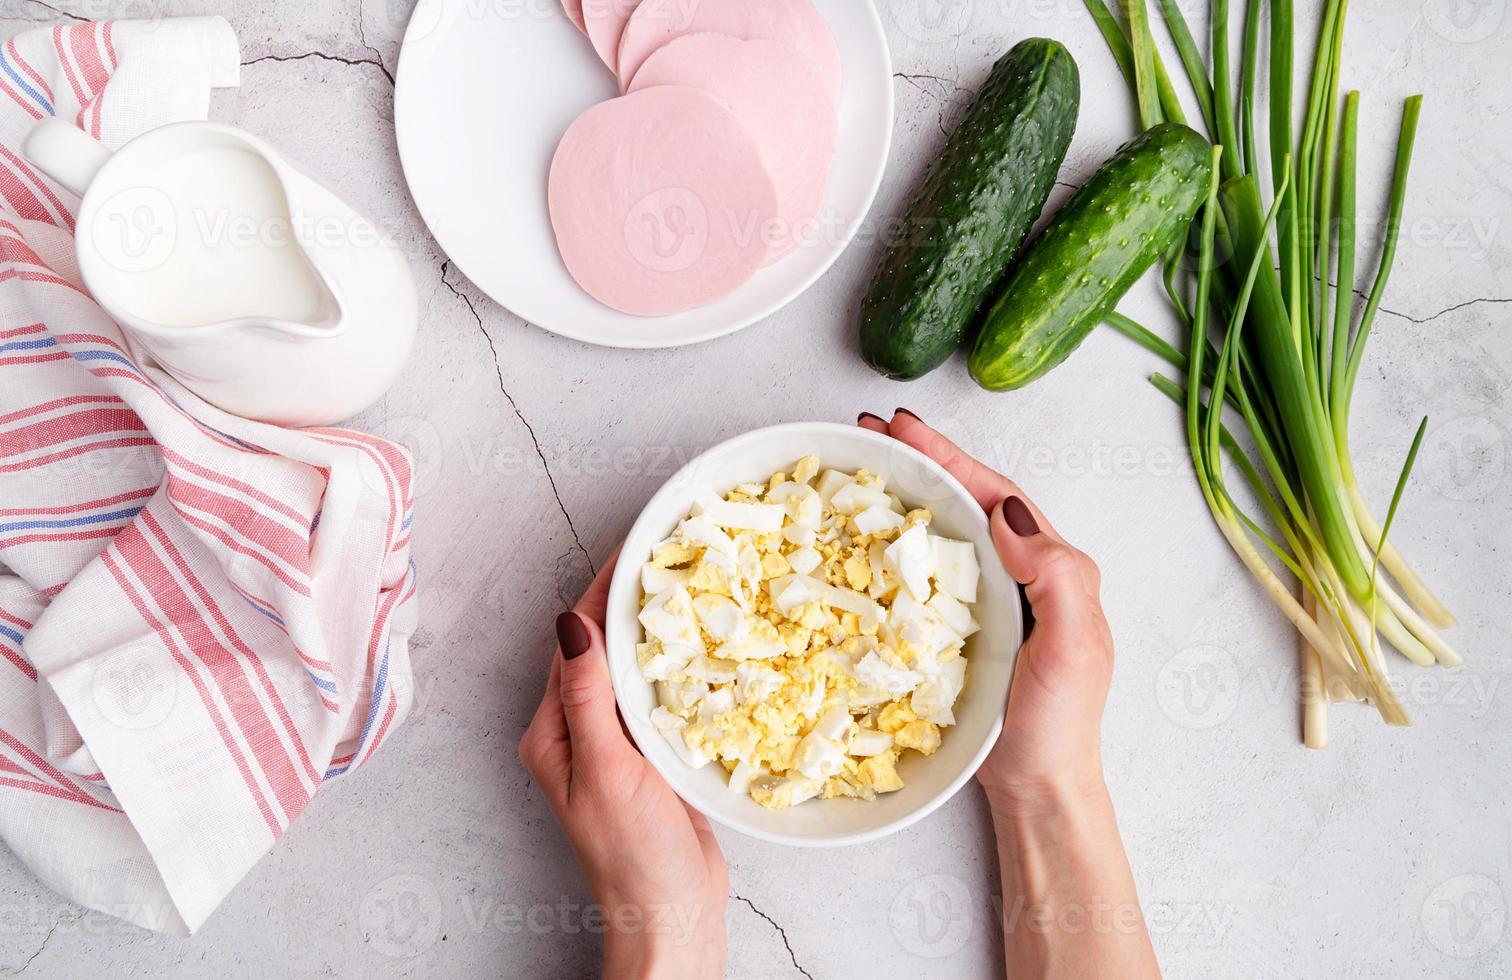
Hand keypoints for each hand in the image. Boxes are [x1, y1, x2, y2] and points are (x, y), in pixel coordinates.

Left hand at [519, 554, 728, 978]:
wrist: (672, 914)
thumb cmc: (633, 854)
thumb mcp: (608, 769)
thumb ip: (589, 696)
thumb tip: (571, 623)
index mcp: (554, 731)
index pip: (574, 641)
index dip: (602, 590)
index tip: (636, 546)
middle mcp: (578, 731)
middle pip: (601, 646)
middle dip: (630, 598)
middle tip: (670, 549)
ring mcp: (615, 742)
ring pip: (632, 666)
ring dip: (656, 627)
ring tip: (689, 580)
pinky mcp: (650, 755)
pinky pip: (659, 694)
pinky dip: (678, 663)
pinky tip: (703, 642)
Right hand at [859, 410, 1113, 814]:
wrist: (1038, 788)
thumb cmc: (1059, 724)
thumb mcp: (1075, 648)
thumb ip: (1054, 577)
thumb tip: (1007, 516)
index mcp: (1053, 567)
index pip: (997, 495)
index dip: (949, 457)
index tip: (902, 429)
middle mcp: (1021, 575)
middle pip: (967, 500)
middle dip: (920, 461)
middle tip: (868, 433)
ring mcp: (988, 601)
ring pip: (944, 532)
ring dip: (905, 495)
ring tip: (860, 467)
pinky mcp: (958, 630)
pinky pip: (925, 574)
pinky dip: (896, 546)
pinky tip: (865, 539)